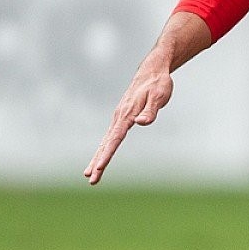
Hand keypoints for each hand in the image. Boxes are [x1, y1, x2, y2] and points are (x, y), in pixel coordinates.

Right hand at [84, 57, 173, 184]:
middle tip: (90, 179)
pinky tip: (100, 157)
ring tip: (90, 174)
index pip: (115, 139)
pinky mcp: (122, 117)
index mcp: (126, 114)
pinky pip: (110, 137)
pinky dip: (103, 149)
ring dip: (98, 158)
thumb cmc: (158, 83)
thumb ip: (150, 111)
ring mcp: (119, 117)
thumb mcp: (159, 96)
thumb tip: (141, 123)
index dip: (107, 155)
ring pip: (105, 141)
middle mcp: (119, 117)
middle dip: (98, 162)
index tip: (99, 168)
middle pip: (106, 144)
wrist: (153, 70)